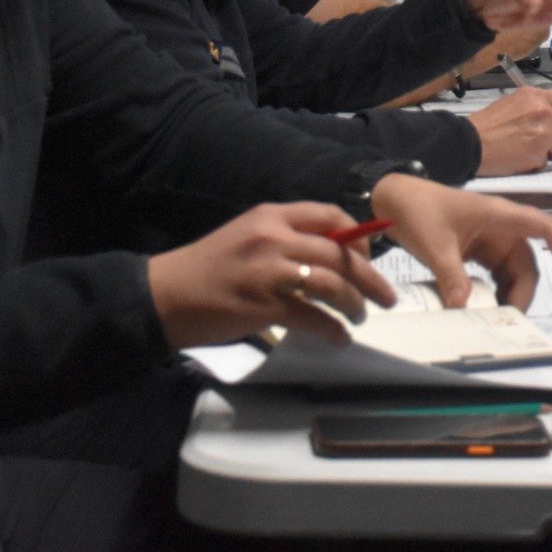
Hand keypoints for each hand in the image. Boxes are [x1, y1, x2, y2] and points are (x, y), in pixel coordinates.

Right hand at [146, 202, 397, 349]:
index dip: (358, 236)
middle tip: (385, 296)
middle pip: (340, 253)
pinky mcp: (265, 305)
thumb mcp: (248, 237)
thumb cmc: (208, 268)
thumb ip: (285, 238)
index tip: (367, 255)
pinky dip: (334, 329)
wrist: (166, 295)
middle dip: (369, 276)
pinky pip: (314, 317)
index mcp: (271, 216)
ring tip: (361, 316)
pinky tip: (339, 337)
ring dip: (355, 302)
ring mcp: (270, 271)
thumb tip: (331, 255)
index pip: (330, 215)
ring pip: (333, 283)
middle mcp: (274, 237)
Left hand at [370, 174, 551, 308]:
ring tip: (495, 316)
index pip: (545, 228)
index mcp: (499, 215)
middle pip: (528, 263)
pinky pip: (494, 275)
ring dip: (509, 294)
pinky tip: (483, 307)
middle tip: (508, 316)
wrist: (392, 199)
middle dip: (523, 291)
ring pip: (512, 272)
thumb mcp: (435, 244)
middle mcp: (500, 228)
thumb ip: (452, 276)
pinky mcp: (476, 252)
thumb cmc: (418, 208)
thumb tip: (463, 307)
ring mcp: (489, 240)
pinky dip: (493, 292)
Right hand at [470, 86, 551, 175]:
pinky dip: (541, 163)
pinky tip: (525, 158)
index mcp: (536, 95)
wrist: (470, 143)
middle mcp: (543, 110)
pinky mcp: (538, 151)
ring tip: (538, 151)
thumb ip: (537, 107)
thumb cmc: (488, 125)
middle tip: (549, 142)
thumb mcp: (514, 103)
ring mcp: (543, 131)